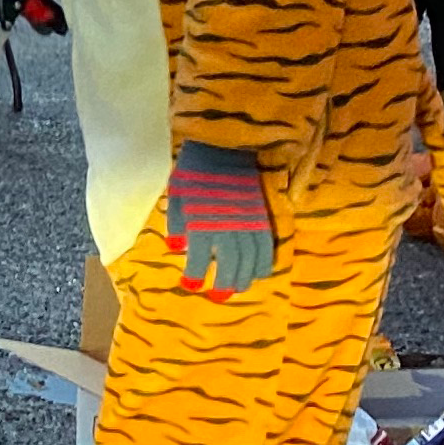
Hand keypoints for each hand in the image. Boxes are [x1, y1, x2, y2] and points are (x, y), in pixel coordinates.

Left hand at [161, 141, 274, 297]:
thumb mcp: (176, 194)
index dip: (195, 275)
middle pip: (229, 265)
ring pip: (250, 259)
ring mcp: (247, 223)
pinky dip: (264, 262)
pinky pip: (266, 245)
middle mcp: (226, 227)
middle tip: (219, 297)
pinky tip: (260, 272)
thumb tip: (176, 248)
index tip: (190, 285)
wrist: (224, 147)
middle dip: (224, 284)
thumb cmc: (193, 170)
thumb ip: (177, 223)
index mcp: (201, 222)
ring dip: (244, 278)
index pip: (199, 258)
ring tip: (238, 288)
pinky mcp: (261, 216)